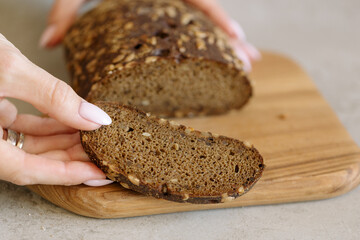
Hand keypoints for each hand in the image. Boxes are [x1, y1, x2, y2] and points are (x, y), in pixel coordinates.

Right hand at [0, 34, 111, 185]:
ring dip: (63, 138)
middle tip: (103, 151)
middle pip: (34, 160)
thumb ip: (54, 96)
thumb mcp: (9, 70)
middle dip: (71, 156)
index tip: (99, 174)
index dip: (67, 174)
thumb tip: (95, 118)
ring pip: (31, 145)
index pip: (28, 170)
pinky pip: (25, 128)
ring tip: (94, 133)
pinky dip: (50, 123)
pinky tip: (73, 119)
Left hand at [40, 0, 259, 70]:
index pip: (199, 1)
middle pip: (211, 14)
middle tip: (249, 64)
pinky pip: (196, 15)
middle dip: (232, 40)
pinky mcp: (171, 0)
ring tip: (243, 62)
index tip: (239, 40)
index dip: (220, 21)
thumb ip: (67, 10)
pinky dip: (210, 32)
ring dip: (228, 39)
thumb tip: (50, 43)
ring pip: (209, 17)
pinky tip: (216, 50)